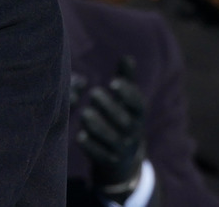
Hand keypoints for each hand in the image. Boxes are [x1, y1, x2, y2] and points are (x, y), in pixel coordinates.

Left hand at [77, 56, 145, 202]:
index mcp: (138, 115)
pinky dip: (91, 146)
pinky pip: (100, 155)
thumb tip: (127, 57)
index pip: (138, 104)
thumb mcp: (127, 101)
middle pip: (124, 121)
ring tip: (85, 113)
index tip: (112, 82)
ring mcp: (121, 148)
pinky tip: (80, 136)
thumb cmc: (123, 118)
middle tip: (94, 94)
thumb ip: (126, 80)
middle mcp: (132, 132)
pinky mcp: (108, 161)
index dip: (127, 94)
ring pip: (112, 139)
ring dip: (98, 126)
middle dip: (109, 107)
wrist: (124, 157)